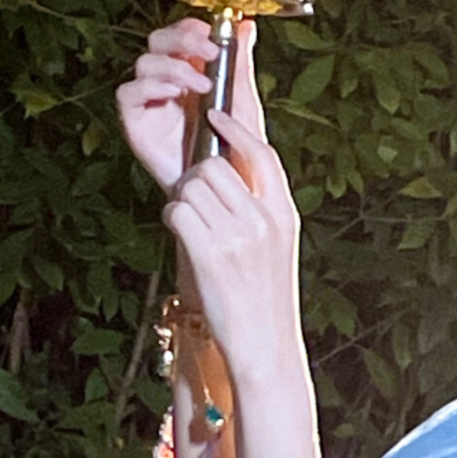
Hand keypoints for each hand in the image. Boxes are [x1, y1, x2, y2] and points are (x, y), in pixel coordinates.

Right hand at [117, 17, 266, 195]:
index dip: (192, 27)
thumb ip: (240, 64)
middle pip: (158, 41)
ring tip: (201, 85)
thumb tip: (247, 25)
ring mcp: (151, 100)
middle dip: (181, 38)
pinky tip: (173, 92)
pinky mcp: (136, 121)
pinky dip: (150, 85)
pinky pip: (128, 92)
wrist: (223, 191)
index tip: (212, 30)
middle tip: (209, 51)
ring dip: (174, 65)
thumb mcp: (242, 102)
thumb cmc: (231, 149)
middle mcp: (168, 81)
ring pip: (145, 62)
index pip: (181, 35)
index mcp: (193, 72)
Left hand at [161, 109, 301, 376]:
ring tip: (192, 227)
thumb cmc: (265, 295)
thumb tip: (230, 173)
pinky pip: (177, 212)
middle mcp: (263, 220)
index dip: (236, 130)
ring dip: (183, 202)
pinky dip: (172, 220)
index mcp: (283, 214)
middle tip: (196, 201)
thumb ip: (261, 208)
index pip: (262, 154)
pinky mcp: (210, 253)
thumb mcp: (277, 245)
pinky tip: (183, 238)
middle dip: (197, 179)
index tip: (216, 115)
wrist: (265, 342)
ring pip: (191, 188)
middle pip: (215, 168)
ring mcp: (237, 236)